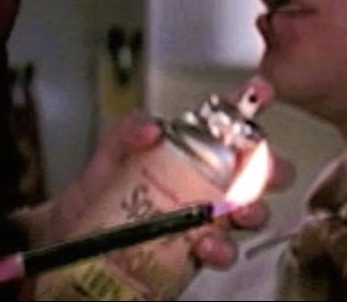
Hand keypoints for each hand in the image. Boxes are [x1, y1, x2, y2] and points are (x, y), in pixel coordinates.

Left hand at [27, 80, 298, 271]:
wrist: (73, 235)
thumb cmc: (101, 186)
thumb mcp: (111, 151)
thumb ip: (128, 131)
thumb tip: (152, 129)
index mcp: (195, 149)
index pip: (231, 122)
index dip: (255, 103)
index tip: (265, 92)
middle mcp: (211, 182)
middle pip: (259, 173)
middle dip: (272, 170)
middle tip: (267, 173)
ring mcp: (208, 219)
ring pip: (250, 214)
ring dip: (254, 212)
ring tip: (240, 214)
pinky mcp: (197, 253)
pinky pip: (222, 252)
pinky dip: (221, 250)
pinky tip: (208, 247)